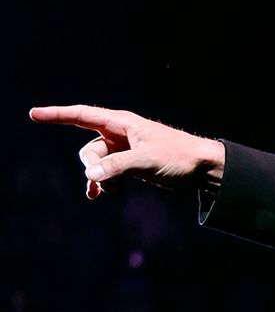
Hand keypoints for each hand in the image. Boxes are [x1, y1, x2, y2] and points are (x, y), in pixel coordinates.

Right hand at [28, 104, 224, 199]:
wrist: (203, 168)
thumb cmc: (178, 157)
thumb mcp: (146, 161)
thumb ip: (117, 167)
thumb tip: (91, 176)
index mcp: (123, 123)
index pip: (82, 116)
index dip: (57, 115)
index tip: (34, 115)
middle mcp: (121, 134)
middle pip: (90, 150)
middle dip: (93, 167)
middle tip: (107, 180)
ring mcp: (125, 150)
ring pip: (98, 165)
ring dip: (101, 180)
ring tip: (110, 193)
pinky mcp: (131, 164)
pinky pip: (108, 174)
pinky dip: (105, 184)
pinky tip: (102, 196)